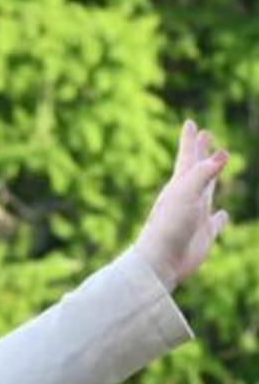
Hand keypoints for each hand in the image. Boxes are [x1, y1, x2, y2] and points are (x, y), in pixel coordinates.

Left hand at [134, 119, 230, 291]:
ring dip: (212, 178)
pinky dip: (221, 217)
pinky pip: (216, 222)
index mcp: (179, 186)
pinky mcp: (204, 235)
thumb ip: (204, 172)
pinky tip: (224, 214)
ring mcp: (196, 216)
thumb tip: (222, 153)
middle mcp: (187, 198)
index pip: (187, 156)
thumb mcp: (186, 193)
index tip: (190, 122)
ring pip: (208, 191)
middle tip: (206, 134)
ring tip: (217, 167)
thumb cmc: (169, 225)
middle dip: (201, 152)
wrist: (160, 261)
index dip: (190, 140)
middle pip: (197, 169)